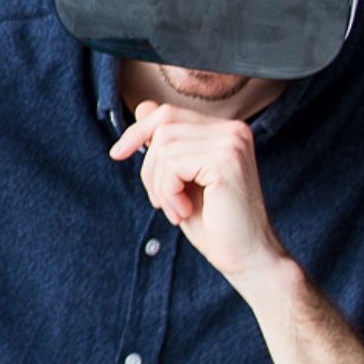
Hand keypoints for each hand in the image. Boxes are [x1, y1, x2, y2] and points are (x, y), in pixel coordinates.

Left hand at [109, 100, 289, 289]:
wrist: (246, 256)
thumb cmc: (214, 223)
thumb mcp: (180, 178)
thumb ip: (166, 144)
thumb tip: (142, 108)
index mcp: (224, 131)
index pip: (167, 112)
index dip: (137, 130)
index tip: (118, 154)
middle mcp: (233, 129)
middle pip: (162, 125)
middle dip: (148, 166)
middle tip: (158, 199)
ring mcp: (232, 141)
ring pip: (163, 147)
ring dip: (160, 186)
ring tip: (176, 209)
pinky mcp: (226, 159)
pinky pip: (173, 165)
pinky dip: (168, 193)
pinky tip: (184, 211)